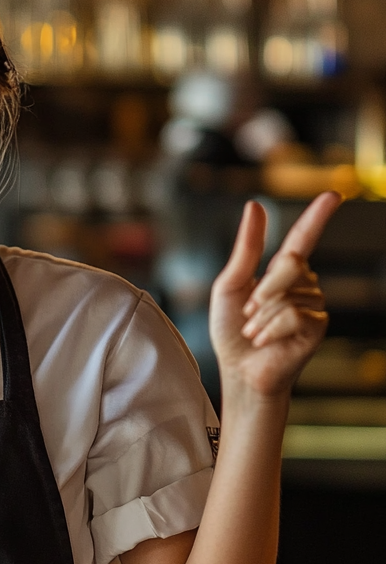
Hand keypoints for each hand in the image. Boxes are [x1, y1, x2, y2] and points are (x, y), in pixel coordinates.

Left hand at [210, 192, 339, 398]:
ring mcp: (313, 304)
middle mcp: (303, 284)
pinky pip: (293, 314)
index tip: (333, 194)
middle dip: (262, 288)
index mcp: (280, 272)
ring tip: (256, 332)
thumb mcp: (230, 283)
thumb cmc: (232, 330)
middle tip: (249, 312)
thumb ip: (246, 247)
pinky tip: (265, 341)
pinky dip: (270, 329)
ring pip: (288, 292)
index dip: (317, 216)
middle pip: (290, 262)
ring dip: (261, 315)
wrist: (239, 369)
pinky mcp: (317, 325)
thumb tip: (255, 206)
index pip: (302, 238)